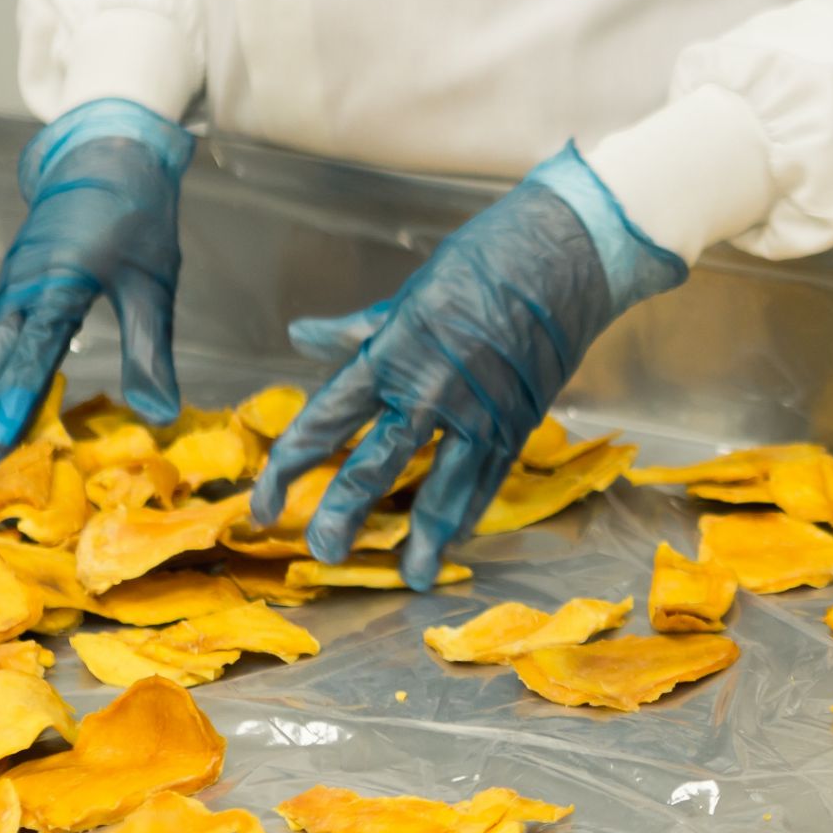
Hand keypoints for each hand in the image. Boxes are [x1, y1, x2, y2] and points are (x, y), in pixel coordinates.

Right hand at [0, 98, 193, 474]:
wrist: (106, 157)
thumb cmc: (135, 217)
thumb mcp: (153, 283)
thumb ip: (150, 349)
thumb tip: (159, 413)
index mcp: (57, 283)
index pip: (31, 352)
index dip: (14, 400)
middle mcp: (21, 291)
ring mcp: (10, 292)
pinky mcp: (12, 294)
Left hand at [250, 144, 685, 589]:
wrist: (567, 256)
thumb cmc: (484, 262)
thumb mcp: (408, 293)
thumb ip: (357, 330)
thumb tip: (302, 336)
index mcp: (391, 353)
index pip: (324, 422)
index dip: (288, 467)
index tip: (265, 501)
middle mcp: (430, 391)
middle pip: (375, 468)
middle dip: (344, 515)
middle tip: (322, 550)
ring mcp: (480, 413)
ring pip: (443, 489)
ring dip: (424, 537)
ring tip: (412, 575)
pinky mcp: (520, 422)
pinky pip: (489, 479)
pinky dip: (471, 511)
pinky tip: (458, 537)